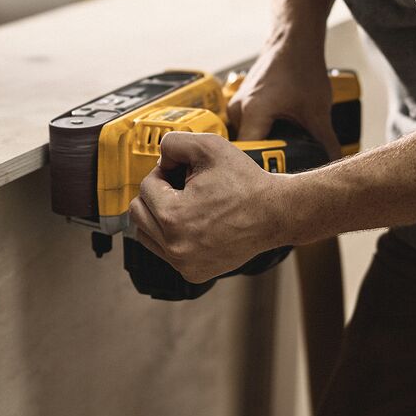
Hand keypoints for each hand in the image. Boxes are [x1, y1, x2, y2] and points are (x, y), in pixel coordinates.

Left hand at [128, 131, 291, 282]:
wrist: (276, 212)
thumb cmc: (246, 183)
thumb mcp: (209, 146)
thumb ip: (173, 142)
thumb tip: (159, 157)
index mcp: (173, 217)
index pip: (146, 187)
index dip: (164, 173)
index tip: (183, 172)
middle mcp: (175, 246)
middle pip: (138, 212)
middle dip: (156, 195)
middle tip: (182, 187)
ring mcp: (183, 263)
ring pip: (146, 234)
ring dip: (158, 216)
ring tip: (186, 205)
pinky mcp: (193, 273)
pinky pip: (164, 251)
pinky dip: (171, 236)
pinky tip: (193, 223)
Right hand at [227, 30, 340, 159]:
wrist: (293, 42)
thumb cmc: (302, 69)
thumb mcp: (318, 111)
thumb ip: (326, 141)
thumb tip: (334, 165)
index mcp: (252, 112)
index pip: (248, 156)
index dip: (264, 169)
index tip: (279, 177)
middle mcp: (237, 110)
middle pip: (244, 151)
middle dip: (264, 162)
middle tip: (284, 171)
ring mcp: (236, 107)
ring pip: (244, 141)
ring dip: (261, 150)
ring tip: (282, 155)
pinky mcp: (241, 105)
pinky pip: (245, 130)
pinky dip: (260, 137)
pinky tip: (277, 138)